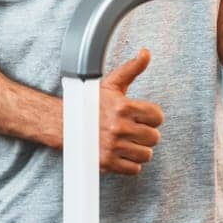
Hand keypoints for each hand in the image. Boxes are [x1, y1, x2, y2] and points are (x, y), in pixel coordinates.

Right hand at [99, 48, 163, 175]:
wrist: (65, 125)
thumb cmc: (91, 104)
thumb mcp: (112, 84)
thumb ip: (132, 69)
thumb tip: (146, 53)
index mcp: (123, 107)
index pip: (157, 117)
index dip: (153, 117)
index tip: (144, 117)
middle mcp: (119, 128)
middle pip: (154, 137)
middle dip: (147, 134)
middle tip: (135, 130)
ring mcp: (113, 147)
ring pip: (146, 154)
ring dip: (140, 149)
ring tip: (129, 142)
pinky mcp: (107, 163)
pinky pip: (135, 169)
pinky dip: (131, 164)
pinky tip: (123, 154)